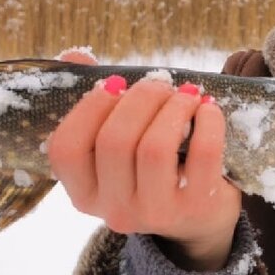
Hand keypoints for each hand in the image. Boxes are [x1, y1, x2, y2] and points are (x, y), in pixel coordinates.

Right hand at [46, 49, 241, 272]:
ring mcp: (156, 213)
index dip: (88, 107)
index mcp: (83, 192)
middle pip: (114, 142)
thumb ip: (93, 100)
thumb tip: (75, 56)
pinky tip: (207, 108)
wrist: (199, 217)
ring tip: (186, 94)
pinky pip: (202, 155)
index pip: (66, 148)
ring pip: (154, 149)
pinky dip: (208, 122)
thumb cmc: (150, 168)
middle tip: (159, 83)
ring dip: (172, 107)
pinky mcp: (198, 208)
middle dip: (140, 98)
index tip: (115, 84)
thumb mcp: (117, 143)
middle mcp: (113, 211)